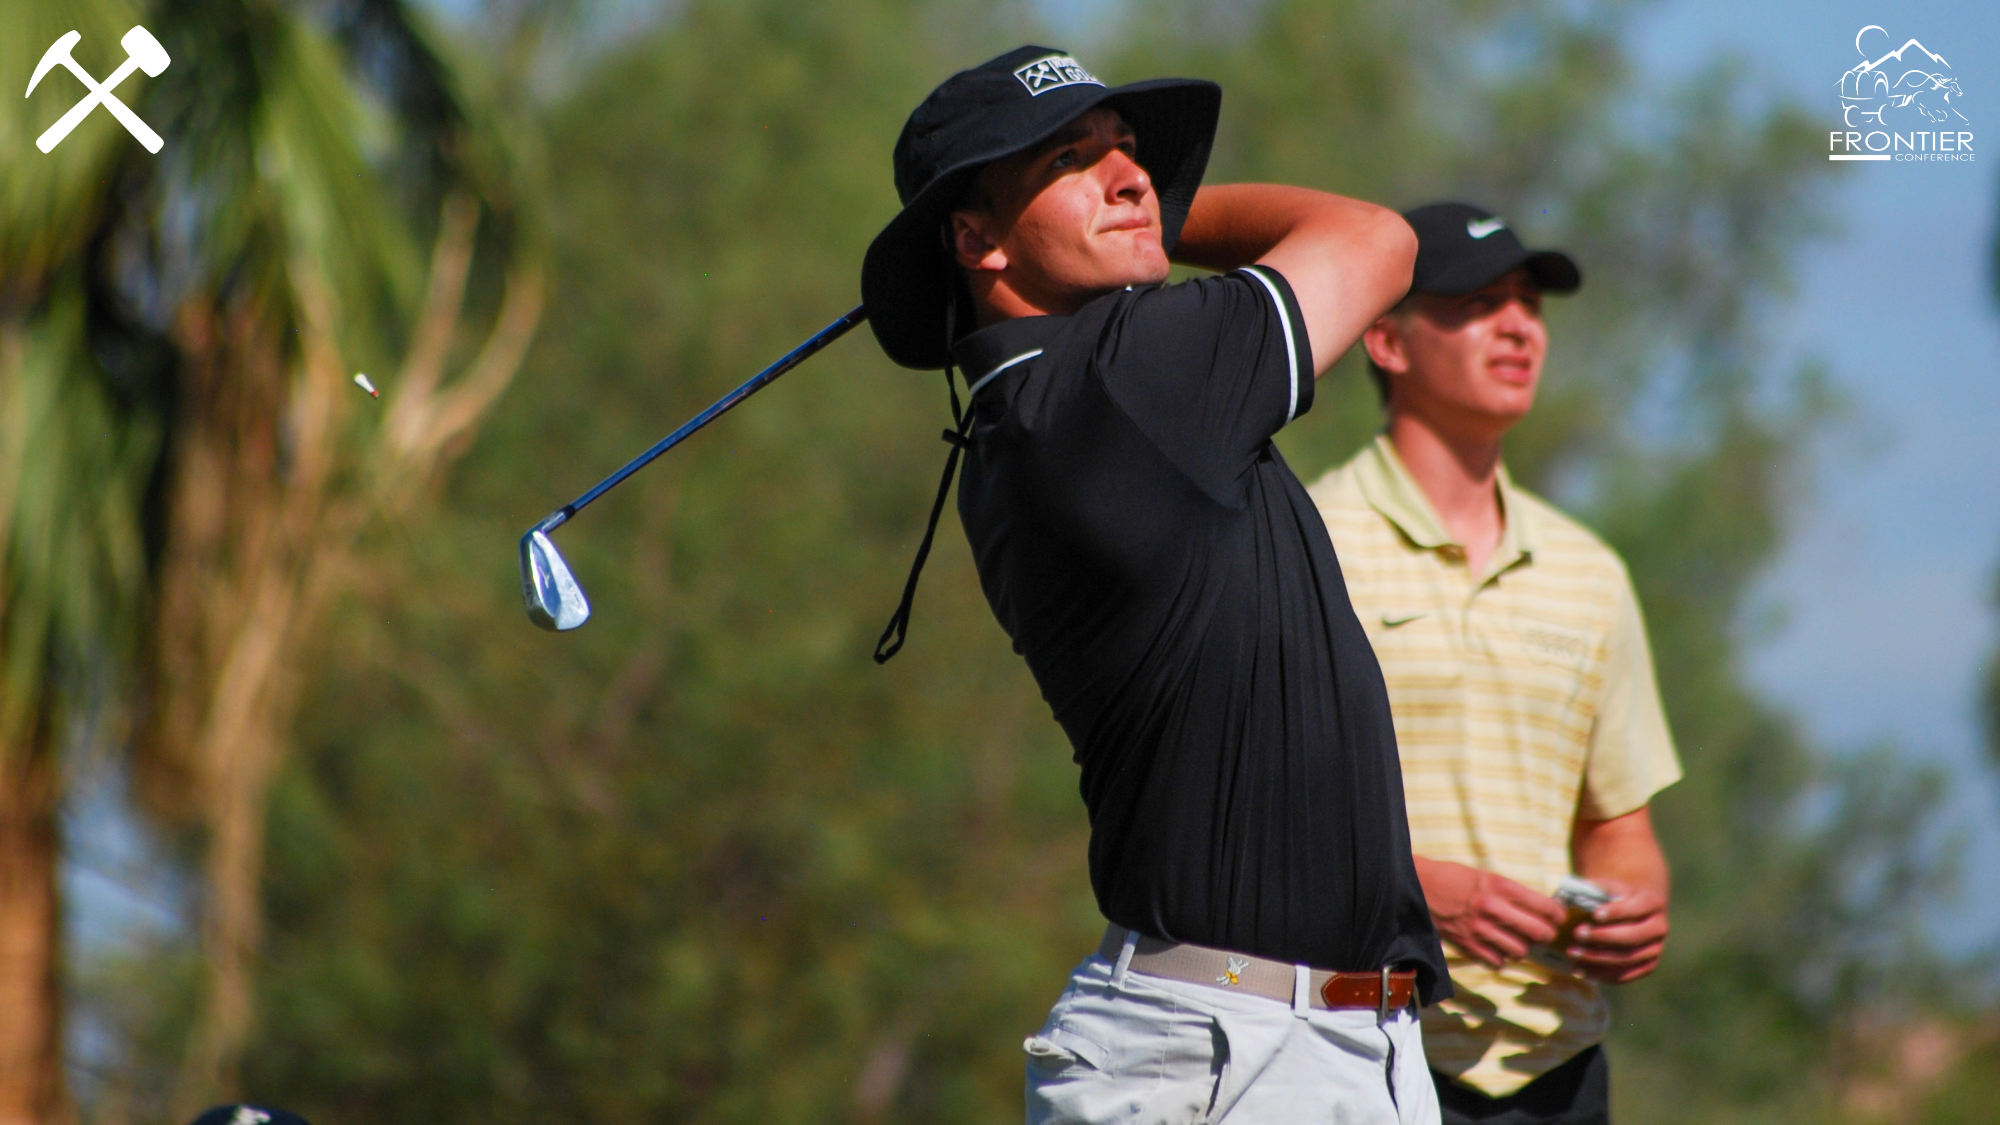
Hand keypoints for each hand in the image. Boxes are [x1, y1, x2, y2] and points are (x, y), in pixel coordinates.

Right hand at [1414, 857, 1566, 968]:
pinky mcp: (1467, 945)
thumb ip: (1511, 893)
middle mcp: (1493, 908)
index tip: (1558, 917)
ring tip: (1518, 940)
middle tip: (1545, 933)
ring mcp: (1480, 929)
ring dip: (1524, 948)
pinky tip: (1498, 948)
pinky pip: (1498, 962)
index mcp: (1500, 886)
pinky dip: (1502, 958)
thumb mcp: (1487, 876)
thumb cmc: (1455, 878)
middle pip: (1538, 932)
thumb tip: (1539, 910)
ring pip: (1520, 950)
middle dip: (1547, 935)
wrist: (1418, 886)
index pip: (1545, 907)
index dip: (1558, 915)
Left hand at [1566, 876, 1667, 983]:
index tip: (1594, 915)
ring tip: (1572, 953)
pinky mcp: (1646, 967)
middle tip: (1577, 934)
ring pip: (1626, 959)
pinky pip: (1624, 976)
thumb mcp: (1610, 888)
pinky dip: (1600, 974)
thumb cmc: (1615, 898)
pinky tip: (1579, 969)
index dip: (1616, 913)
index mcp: (1653, 903)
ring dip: (1596, 958)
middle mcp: (1658, 928)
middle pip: (1631, 937)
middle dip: (1602, 937)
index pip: (1635, 909)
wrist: (1633, 913)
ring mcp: (1655, 950)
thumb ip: (1597, 889)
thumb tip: (1575, 893)